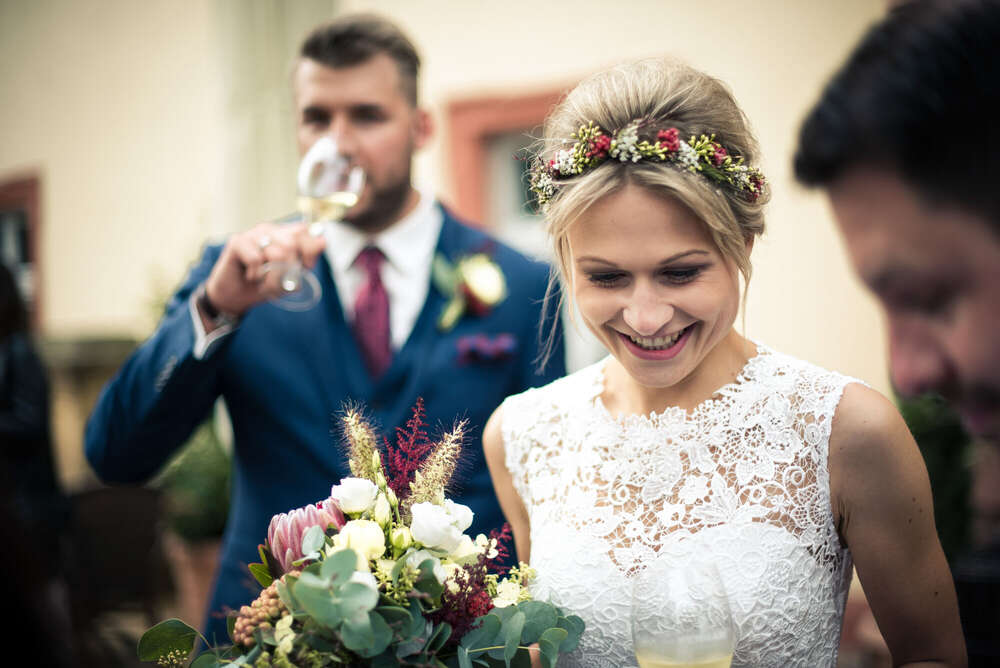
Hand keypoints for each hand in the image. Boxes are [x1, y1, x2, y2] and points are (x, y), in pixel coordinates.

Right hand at [203, 222, 325, 315]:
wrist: (234, 298)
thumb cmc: (263, 285)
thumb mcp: (290, 278)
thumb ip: (305, 261)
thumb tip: (322, 241)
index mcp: (284, 235)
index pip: (305, 231)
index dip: (309, 250)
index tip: (306, 266)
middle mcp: (269, 230)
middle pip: (292, 244)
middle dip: (289, 270)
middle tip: (278, 283)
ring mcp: (252, 234)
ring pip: (276, 253)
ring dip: (272, 278)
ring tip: (263, 283)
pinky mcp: (237, 241)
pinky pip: (256, 258)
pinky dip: (256, 275)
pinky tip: (250, 277)